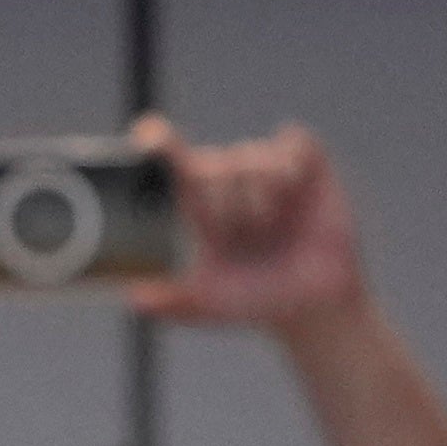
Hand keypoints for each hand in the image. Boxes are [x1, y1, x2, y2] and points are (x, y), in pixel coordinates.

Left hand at [135, 119, 365, 334]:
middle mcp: (226, 176)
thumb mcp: (210, 305)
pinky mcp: (304, 162)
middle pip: (216, 163)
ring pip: (254, 158)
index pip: (169, 157)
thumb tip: (135, 297)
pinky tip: (296, 193)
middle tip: (243, 236)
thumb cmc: (252, 299)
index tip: (151, 140)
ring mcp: (265, 167)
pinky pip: (294, 144)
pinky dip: (292, 165)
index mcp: (195, 200)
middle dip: (227, 202)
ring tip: (271, 227)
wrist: (310, 304)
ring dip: (263, 197)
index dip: (160, 141)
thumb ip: (174, 302)